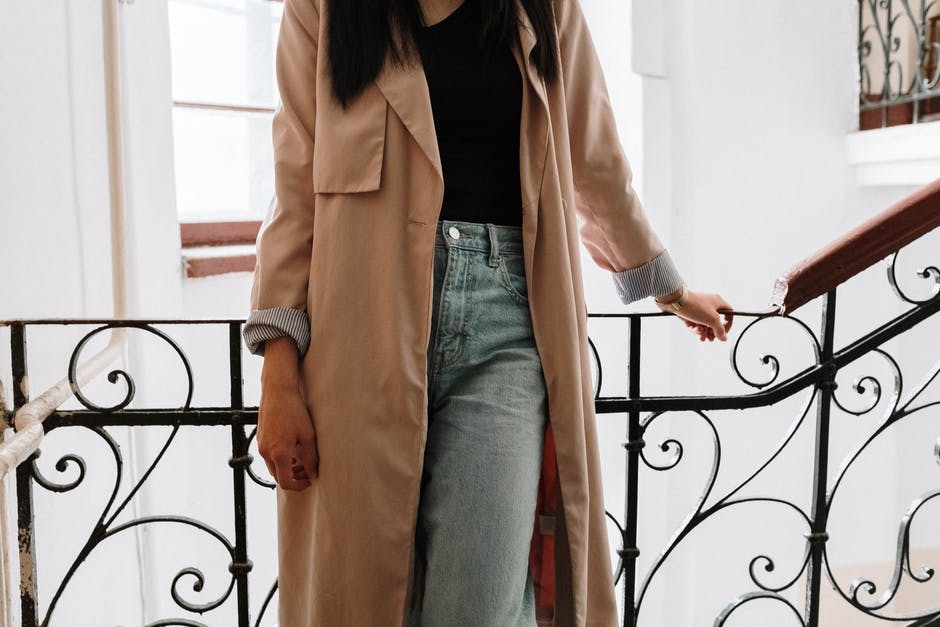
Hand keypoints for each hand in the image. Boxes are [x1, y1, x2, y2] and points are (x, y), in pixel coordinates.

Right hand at [257, 337, 318, 490]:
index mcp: (279, 453)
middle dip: (293, 477)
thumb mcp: (308, 435)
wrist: (277, 391)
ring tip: (301, 459)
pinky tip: (292, 449)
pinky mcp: (259, 439)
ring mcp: (261, 446)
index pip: (286, 482)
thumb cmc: (294, 410)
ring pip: (273, 467)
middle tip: (308, 470)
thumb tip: (313, 473)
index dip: (299, 485)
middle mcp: (266, 452)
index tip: (309, 480)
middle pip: (278, 477)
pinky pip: (268, 456)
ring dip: (286, 468)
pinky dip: (279, 459)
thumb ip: (311, 457)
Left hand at [663, 288, 733, 341]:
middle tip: (711, 339)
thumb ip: (720, 330)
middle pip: (715, 321)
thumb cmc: (696, 305)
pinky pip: (695, 323)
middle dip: (713, 331)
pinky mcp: (689, 313)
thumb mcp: (712, 319)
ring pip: (704, 324)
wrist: (675, 301)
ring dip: (704, 332)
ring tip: (702, 338)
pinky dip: (696, 329)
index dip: (728, 323)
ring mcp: (698, 309)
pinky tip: (695, 331)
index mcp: (717, 302)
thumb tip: (724, 338)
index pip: (728, 312)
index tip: (724, 332)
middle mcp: (709, 305)